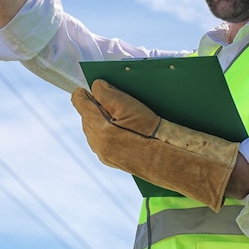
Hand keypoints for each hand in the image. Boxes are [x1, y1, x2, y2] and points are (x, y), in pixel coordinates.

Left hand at [72, 79, 238, 210]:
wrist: (167, 161)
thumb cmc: (150, 132)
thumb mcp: (128, 106)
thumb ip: (106, 93)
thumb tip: (95, 86)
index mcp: (98, 129)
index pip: (80, 104)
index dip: (82, 93)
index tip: (84, 88)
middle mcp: (97, 144)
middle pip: (86, 118)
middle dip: (92, 107)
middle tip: (100, 96)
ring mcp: (104, 154)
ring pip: (93, 131)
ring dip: (98, 120)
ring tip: (110, 111)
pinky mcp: (113, 161)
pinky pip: (102, 141)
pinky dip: (105, 131)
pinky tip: (118, 127)